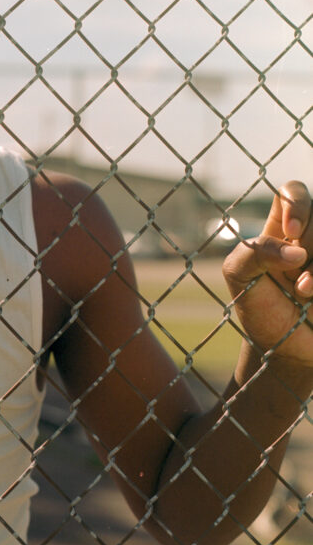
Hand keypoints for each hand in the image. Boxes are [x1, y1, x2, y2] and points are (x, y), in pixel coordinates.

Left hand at [223, 181, 312, 367]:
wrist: (286, 352)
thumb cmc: (258, 308)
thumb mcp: (238, 276)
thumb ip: (255, 252)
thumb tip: (297, 252)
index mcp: (281, 229)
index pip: (293, 192)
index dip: (297, 204)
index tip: (290, 232)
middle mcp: (311, 238)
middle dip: (310, 245)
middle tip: (297, 281)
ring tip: (305, 292)